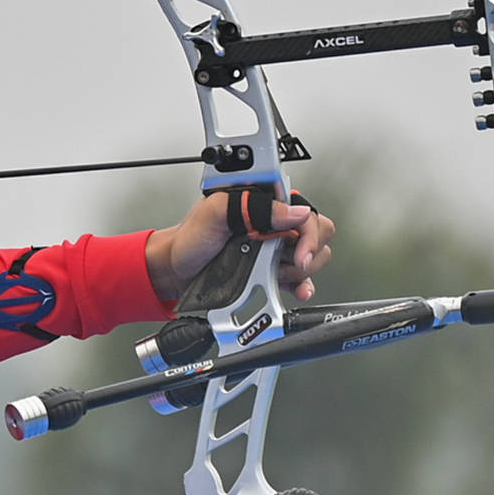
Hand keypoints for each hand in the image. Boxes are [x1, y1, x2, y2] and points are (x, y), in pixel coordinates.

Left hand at [147, 188, 335, 306]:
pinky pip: (301, 279)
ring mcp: (276, 249)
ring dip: (299, 271)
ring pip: (313, 258)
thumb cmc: (190, 238)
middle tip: (287, 263)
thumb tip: (293, 212)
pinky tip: (297, 291)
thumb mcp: (215, 212)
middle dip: (308, 252)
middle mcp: (276, 224)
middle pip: (318, 234)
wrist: (175, 270)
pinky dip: (303, 286)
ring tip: (273, 273)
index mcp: (266, 203)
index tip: (299, 253)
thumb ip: (253, 206)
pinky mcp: (272, 272)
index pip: (307, 212)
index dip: (309, 233)